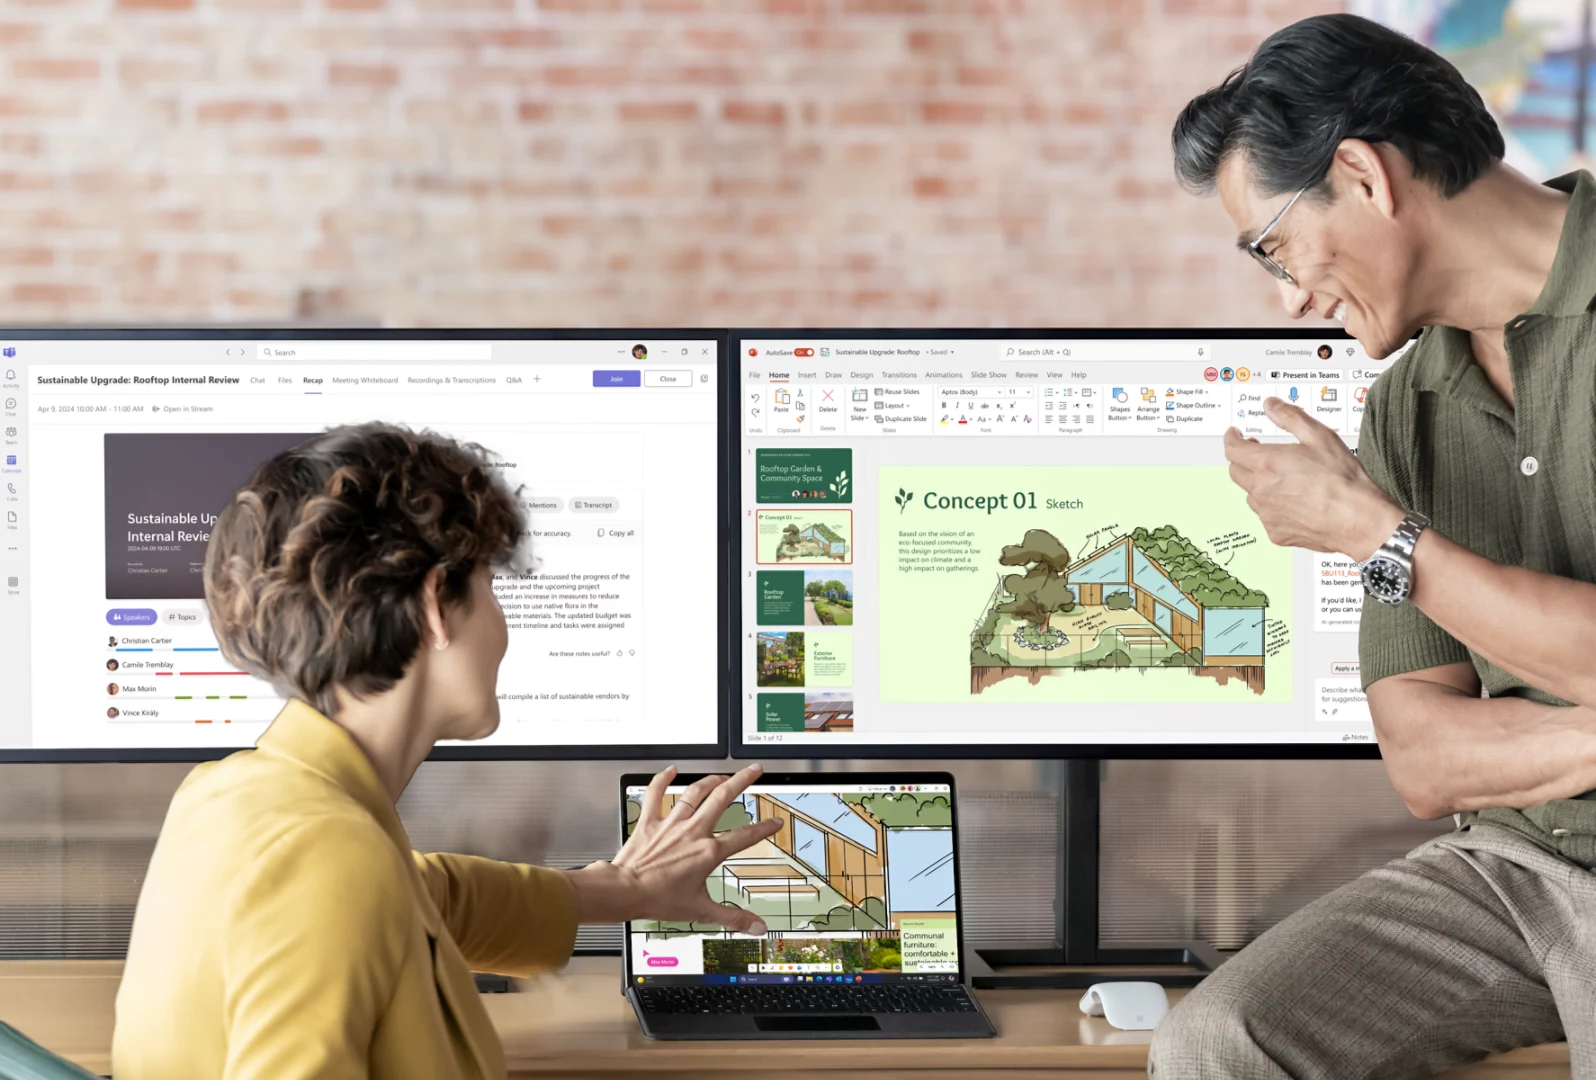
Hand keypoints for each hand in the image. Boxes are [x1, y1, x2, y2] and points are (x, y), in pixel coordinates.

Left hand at [564, 765, 782, 934]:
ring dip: (710, 780)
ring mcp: (671, 824)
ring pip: (695, 792)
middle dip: (741, 781)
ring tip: (721, 775)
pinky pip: (656, 793)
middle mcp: (693, 832)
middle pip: (722, 798)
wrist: (624, 891)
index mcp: (708, 852)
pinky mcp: (650, 822)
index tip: (774, 822)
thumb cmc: (657, 899)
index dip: (763, 828)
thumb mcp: (701, 911)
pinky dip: (662, 779)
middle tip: (754, 771)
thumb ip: (732, 917)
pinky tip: (670, 770)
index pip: (744, 837)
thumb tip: (756, 927)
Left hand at [1223, 397, 1402, 560]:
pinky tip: (1296, 501)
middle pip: (1236, 472)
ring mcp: (1267, 514)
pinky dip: (1274, 506)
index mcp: (1267, 464)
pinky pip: (1266, 516)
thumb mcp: (1320, 436)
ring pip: (1251, 495)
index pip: (1233, 449)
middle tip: (1260, 453)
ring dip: (1259, 484)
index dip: (1232, 439)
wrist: (1360, 519)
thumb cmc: (1344, 480)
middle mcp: (1261, 490)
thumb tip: (1271, 406)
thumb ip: (1290, 417)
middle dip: (1244, 460)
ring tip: (1286, 479)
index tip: (1234, 435)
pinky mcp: (1276, 532)